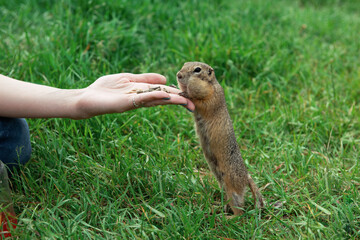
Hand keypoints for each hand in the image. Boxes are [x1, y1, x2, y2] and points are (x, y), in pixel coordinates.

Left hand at [76, 73, 194, 118]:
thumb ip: (145, 78)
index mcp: (143, 91)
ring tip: (185, 102)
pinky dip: (154, 97)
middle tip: (193, 105)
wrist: (86, 99)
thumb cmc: (104, 89)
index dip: (176, 94)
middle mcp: (141, 98)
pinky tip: (165, 95)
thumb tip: (165, 78)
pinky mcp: (126, 103)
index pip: (163, 92)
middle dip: (178, 101)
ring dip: (170, 100)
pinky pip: (142, 99)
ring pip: (156, 100)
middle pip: (163, 98)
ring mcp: (134, 102)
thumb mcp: (127, 79)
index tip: (189, 97)